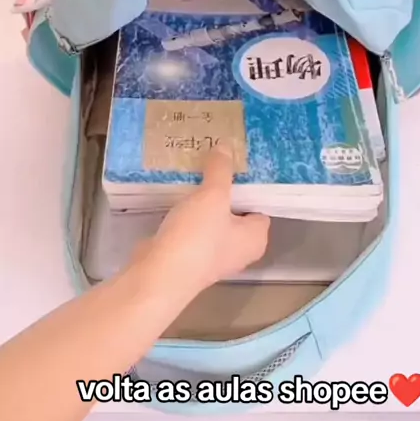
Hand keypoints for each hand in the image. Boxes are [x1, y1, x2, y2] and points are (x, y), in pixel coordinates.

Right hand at [131, 145, 269, 304]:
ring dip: (204, 201)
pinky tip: (178, 195)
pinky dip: (188, 213)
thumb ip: (221, 169)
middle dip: (225, 189)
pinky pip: (194, 228)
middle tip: (214, 161)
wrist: (159, 275)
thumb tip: (227, 145)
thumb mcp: (212, 196)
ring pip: (213, 219)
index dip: (251, 183)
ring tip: (196, 172)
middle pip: (236, 210)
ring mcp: (214, 256)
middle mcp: (240, 250)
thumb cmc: (197, 237)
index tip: (238, 162)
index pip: (260, 205)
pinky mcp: (190, 257)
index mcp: (256, 238)